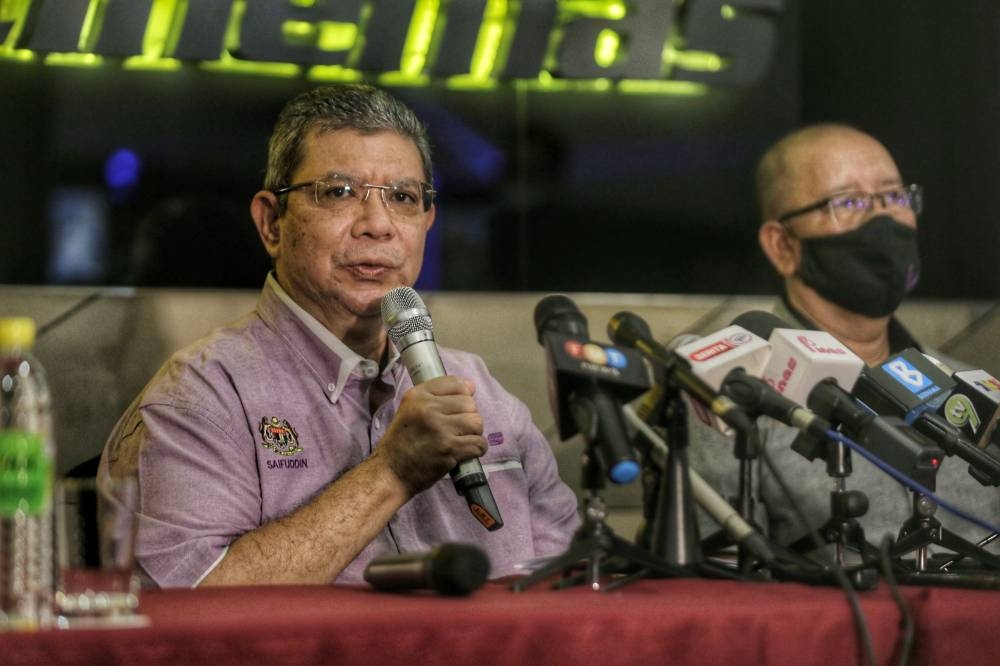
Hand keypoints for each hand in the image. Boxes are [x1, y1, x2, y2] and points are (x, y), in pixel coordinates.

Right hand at [378, 376, 486, 495]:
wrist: (390, 472)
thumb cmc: (401, 442)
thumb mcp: (410, 410)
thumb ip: (438, 396)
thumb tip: (471, 386)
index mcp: (418, 395)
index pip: (455, 383)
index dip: (462, 396)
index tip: (455, 410)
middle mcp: (428, 408)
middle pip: (469, 404)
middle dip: (468, 417)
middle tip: (457, 430)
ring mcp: (440, 429)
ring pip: (476, 422)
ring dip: (474, 433)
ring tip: (462, 440)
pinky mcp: (449, 449)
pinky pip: (479, 443)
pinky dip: (477, 449)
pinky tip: (465, 452)